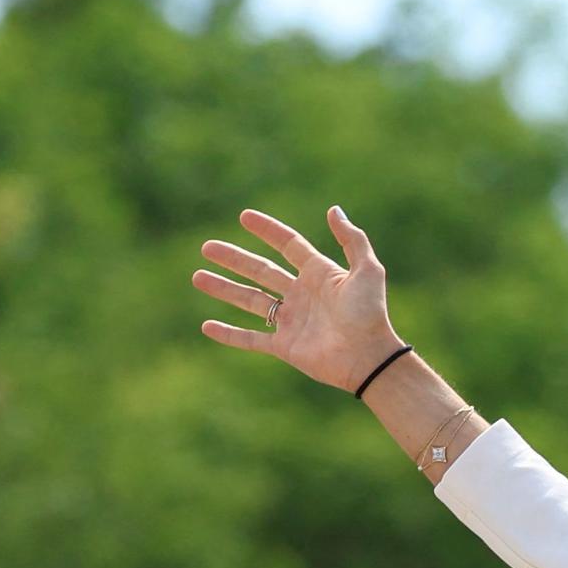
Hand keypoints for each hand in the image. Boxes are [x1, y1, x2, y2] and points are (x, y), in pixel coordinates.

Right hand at [194, 205, 404, 391]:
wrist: (369, 357)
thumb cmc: (370, 313)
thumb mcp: (367, 270)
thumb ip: (352, 239)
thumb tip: (333, 210)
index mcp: (319, 274)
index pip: (288, 246)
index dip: (268, 231)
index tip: (244, 216)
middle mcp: (302, 295)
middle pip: (261, 271)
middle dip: (233, 259)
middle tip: (207, 247)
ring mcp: (292, 321)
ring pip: (250, 301)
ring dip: (224, 289)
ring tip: (197, 277)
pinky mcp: (285, 346)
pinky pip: (251, 339)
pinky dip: (229, 334)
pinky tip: (206, 326)